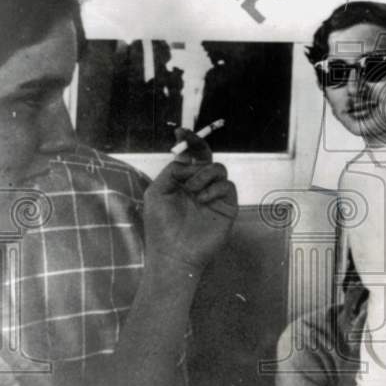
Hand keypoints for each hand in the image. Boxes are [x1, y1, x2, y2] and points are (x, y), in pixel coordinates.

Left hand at [144, 129, 237, 276]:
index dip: (188, 141)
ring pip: (219, 169)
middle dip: (200, 145)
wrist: (174, 254)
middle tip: (191, 144)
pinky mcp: (227, 207)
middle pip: (207, 157)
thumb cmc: (160, 226)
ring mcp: (214, 196)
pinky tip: (202, 200)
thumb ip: (172, 171)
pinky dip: (215, 188)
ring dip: (203, 174)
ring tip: (192, 190)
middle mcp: (199, 186)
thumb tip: (190, 163)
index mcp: (182, 182)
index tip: (180, 131)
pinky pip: (228, 186)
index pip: (189, 156)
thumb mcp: (157, 192)